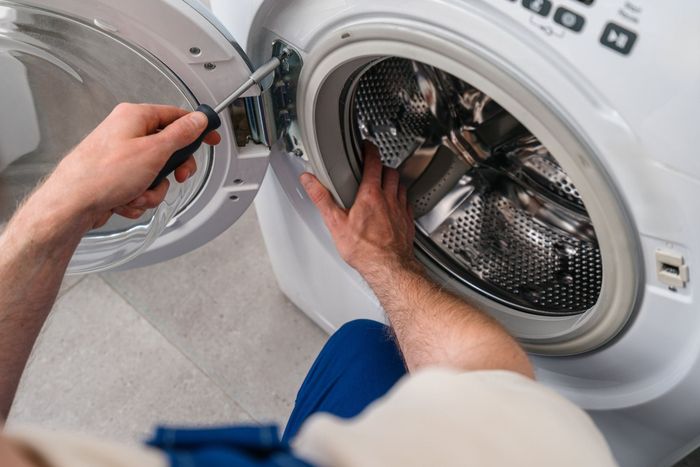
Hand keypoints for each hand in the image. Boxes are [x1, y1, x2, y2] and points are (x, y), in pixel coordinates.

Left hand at [41, 103, 220, 228]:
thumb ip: (181, 134)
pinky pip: (141, 186)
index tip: (212, 138)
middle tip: (177, 177)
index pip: (176, 116)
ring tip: (138, 193)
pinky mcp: (115, 177)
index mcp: (134, 117)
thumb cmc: (103, 174)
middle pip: (168, 148)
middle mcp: (126, 133)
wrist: (72, 203)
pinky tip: (126, 200)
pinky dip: (138, 197)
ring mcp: (120, 156)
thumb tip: (198, 120)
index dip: (197, 128)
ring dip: (153, 189)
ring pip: (156, 173)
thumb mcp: (154, 151)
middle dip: (172, 171)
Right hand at [301, 142, 416, 278]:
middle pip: (390, 172)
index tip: (367, 146)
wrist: (388, 268)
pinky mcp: (407, 222)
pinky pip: (407, 203)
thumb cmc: (364, 250)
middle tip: (375, 167)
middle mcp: (388, 199)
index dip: (370, 151)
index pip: (373, 163)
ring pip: (400, 186)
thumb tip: (309, 181)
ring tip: (385, 184)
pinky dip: (401, 199)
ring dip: (393, 182)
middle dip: (382, 166)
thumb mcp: (335, 223)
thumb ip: (322, 199)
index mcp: (370, 195)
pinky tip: (395, 205)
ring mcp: (400, 210)